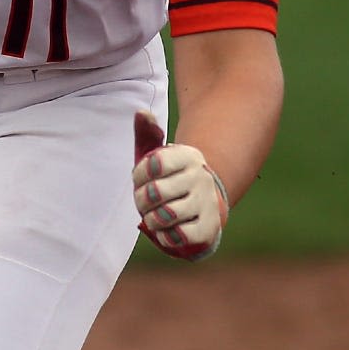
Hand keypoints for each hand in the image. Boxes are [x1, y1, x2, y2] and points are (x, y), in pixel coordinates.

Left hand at [132, 110, 229, 260]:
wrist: (201, 208)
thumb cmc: (170, 180)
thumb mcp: (157, 156)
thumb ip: (146, 133)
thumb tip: (141, 112)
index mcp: (187, 156)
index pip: (153, 163)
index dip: (139, 176)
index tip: (141, 179)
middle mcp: (200, 176)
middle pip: (155, 192)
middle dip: (141, 201)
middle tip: (144, 203)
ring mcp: (207, 202)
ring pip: (165, 215)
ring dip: (152, 220)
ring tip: (154, 217)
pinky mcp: (209, 227)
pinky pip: (178, 236)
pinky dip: (166, 237)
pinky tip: (167, 230)